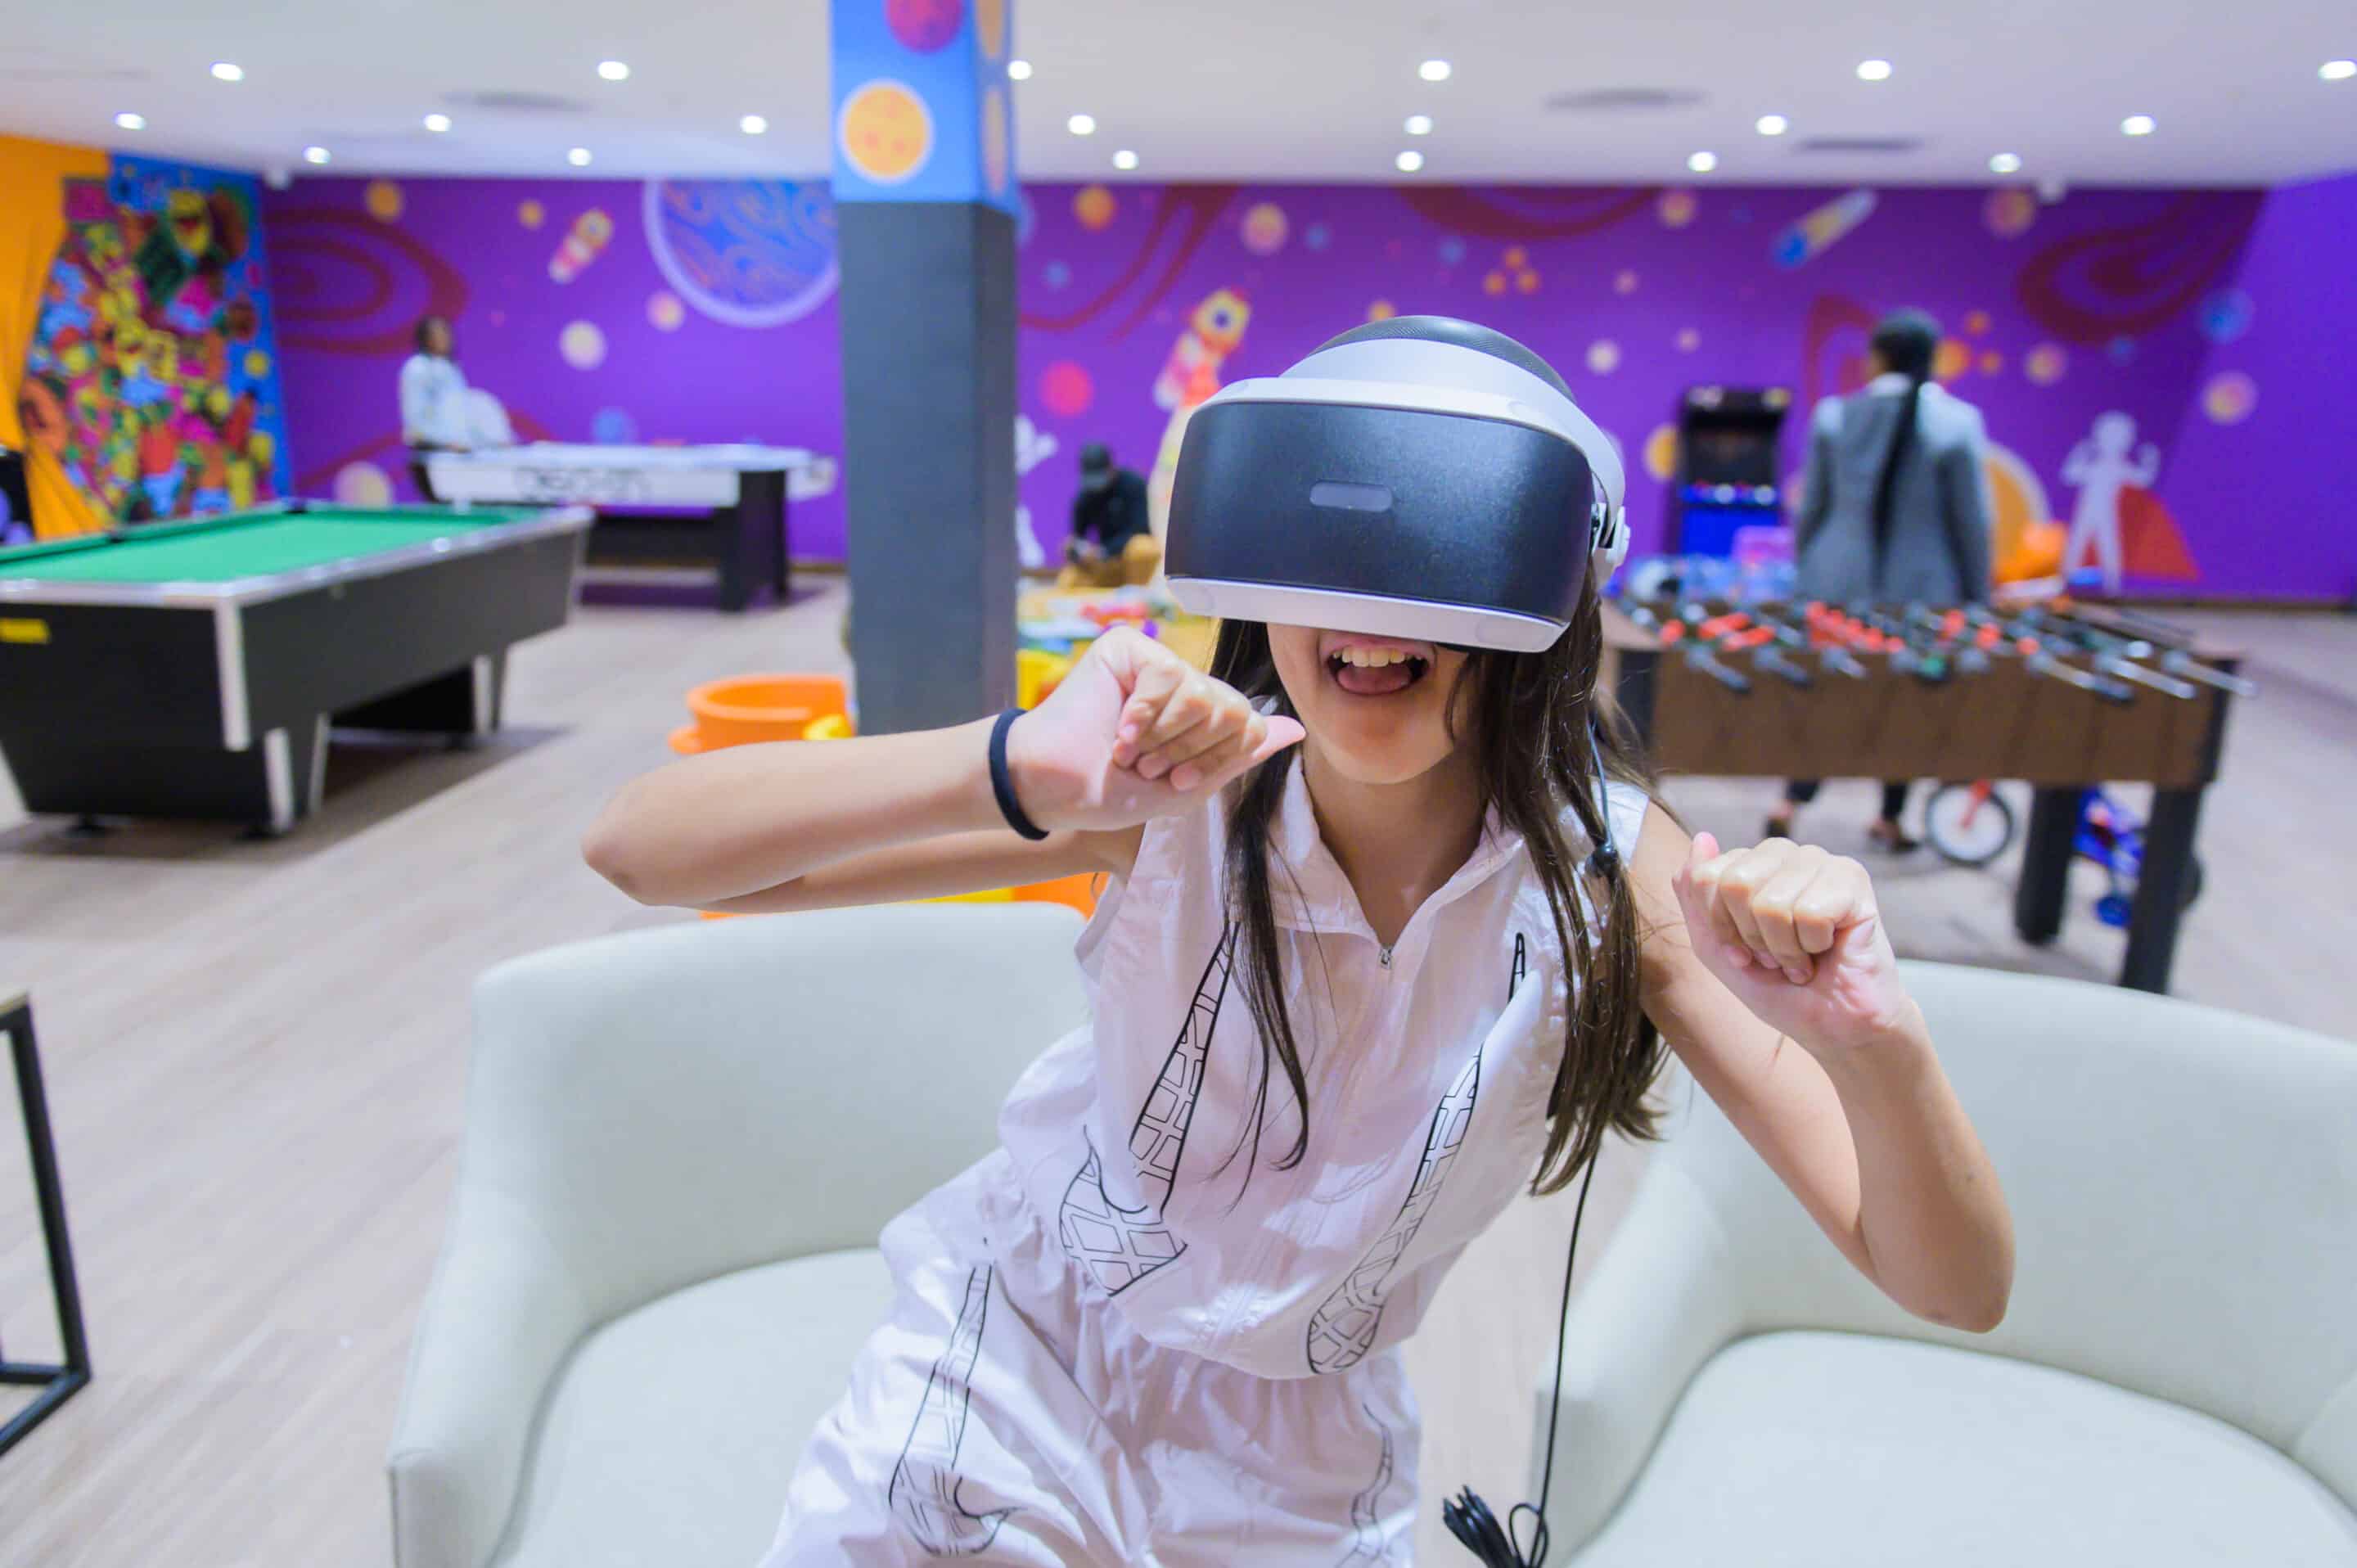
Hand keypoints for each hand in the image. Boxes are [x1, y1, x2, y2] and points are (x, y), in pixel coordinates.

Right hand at [1004, 626, 1301, 831]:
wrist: (1060, 787)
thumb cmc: (1116, 791)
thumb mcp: (1190, 787)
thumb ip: (1241, 755)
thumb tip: (1296, 728)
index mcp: (1205, 717)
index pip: (1248, 726)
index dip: (1215, 760)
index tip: (1174, 782)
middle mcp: (1187, 684)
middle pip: (1232, 709)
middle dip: (1189, 751)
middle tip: (1150, 765)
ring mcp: (1159, 663)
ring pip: (1201, 694)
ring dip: (1163, 737)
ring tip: (1132, 750)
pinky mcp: (1129, 647)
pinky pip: (1166, 674)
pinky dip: (1142, 714)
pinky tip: (1120, 730)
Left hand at [1673, 834, 1914, 1054]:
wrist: (1831, 1026)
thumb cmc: (1778, 988)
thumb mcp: (1716, 948)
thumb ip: (1695, 897)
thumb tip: (1702, 839)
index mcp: (1750, 864)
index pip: (1706, 876)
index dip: (1721, 927)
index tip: (1743, 952)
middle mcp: (1784, 855)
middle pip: (1735, 883)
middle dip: (1751, 937)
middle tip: (1776, 957)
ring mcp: (1820, 862)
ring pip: (1772, 902)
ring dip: (1784, 949)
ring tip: (1803, 957)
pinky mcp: (1853, 878)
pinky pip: (1811, 913)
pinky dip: (1813, 946)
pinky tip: (1827, 950)